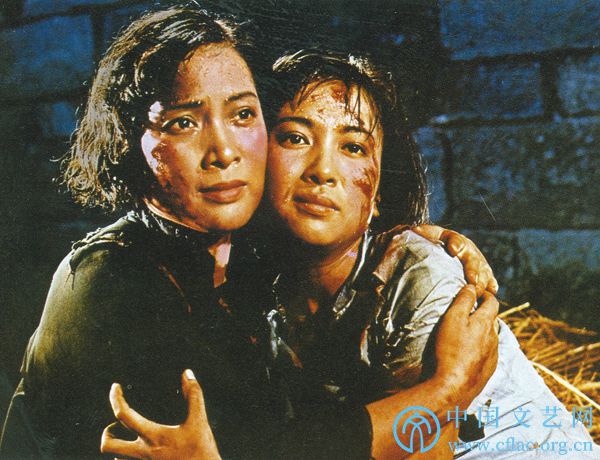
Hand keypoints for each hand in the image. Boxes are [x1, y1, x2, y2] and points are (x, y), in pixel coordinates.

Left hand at [100, 370, 220, 459]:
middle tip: (116, 424)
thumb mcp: (199, 421)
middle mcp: (142, 454)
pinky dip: (126, 459)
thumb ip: (194, 396)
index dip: (116, 398)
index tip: (115, 387)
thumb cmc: (202, 452)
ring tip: (129, 438)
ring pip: (116, 458)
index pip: (123, 414)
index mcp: (152, 437)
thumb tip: (186, 373)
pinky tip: (140, 453)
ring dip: (118, 446)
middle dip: (107, 432)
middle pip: (108, 445)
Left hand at [412, 225, 497, 295]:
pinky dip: (490, 288)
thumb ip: (423, 234)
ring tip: (478, 293)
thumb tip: (412, 230)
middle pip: (473, 259)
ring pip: (484, 271)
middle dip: (473, 270)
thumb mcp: (429, 237)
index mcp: (454, 240)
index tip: (454, 250)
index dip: (455, 244)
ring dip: (482, 282)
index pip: (455, 240)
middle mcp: (469, 251)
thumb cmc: (435, 244)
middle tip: (472, 280)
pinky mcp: (484, 275)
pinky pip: (491, 281)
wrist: (448, 249)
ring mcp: (478, 263)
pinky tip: (488, 296)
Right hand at [434, 285, 498, 408]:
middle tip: (467, 312)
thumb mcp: (452, 319)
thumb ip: (464, 300)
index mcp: (486, 323)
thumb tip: (472, 286)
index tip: (476, 292)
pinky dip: (479, 349)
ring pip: (490, 337)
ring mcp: (493, 355)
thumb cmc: (450, 350)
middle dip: (482, 313)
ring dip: (480, 332)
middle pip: (492, 320)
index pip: (492, 302)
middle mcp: (494, 338)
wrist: (454, 387)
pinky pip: (487, 354)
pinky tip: (466, 353)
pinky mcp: (488, 370)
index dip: (485, 294)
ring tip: (464, 334)